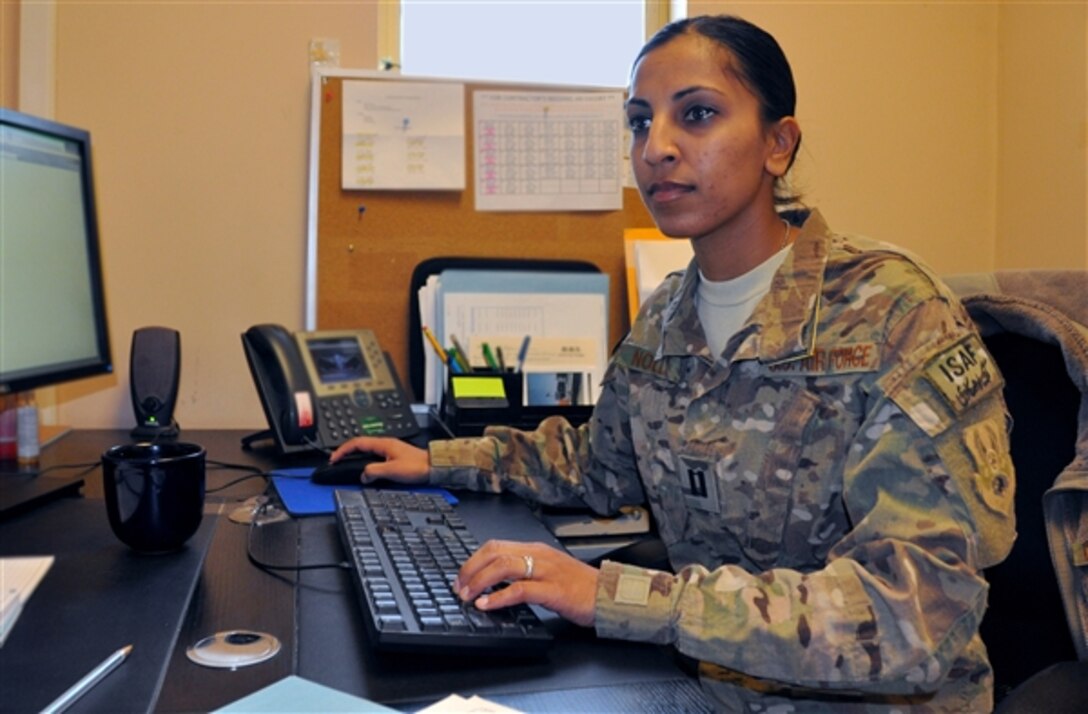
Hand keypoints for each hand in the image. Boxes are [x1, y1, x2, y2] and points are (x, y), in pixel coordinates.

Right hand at [328, 436, 429, 483]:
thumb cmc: (418, 466)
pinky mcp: (395, 456)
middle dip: (346, 452)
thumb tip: (363, 475)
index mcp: (383, 444)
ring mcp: (390, 449)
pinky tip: (366, 469)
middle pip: (360, 444)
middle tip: (337, 461)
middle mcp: (386, 444)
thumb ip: (374, 472)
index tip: (334, 458)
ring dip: (356, 456)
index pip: (357, 443)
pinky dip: (366, 461)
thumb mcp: (392, 471)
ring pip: (368, 450)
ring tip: (348, 464)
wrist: (434, 467)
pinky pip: (375, 456)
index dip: (343, 450)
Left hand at [455, 540, 598, 627]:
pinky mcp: (553, 590)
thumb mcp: (548, 572)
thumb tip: (495, 582)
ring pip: (504, 566)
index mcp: (536, 549)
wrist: (609, 594)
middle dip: (471, 569)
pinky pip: (520, 590)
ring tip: (468, 596)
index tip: (462, 576)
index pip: (496, 545)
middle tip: (459, 587)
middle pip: (495, 552)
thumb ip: (525, 572)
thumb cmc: (580, 587)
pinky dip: (499, 597)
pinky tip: (487, 604)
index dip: (474, 559)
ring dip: (480, 581)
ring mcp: (546, 571)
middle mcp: (539, 555)